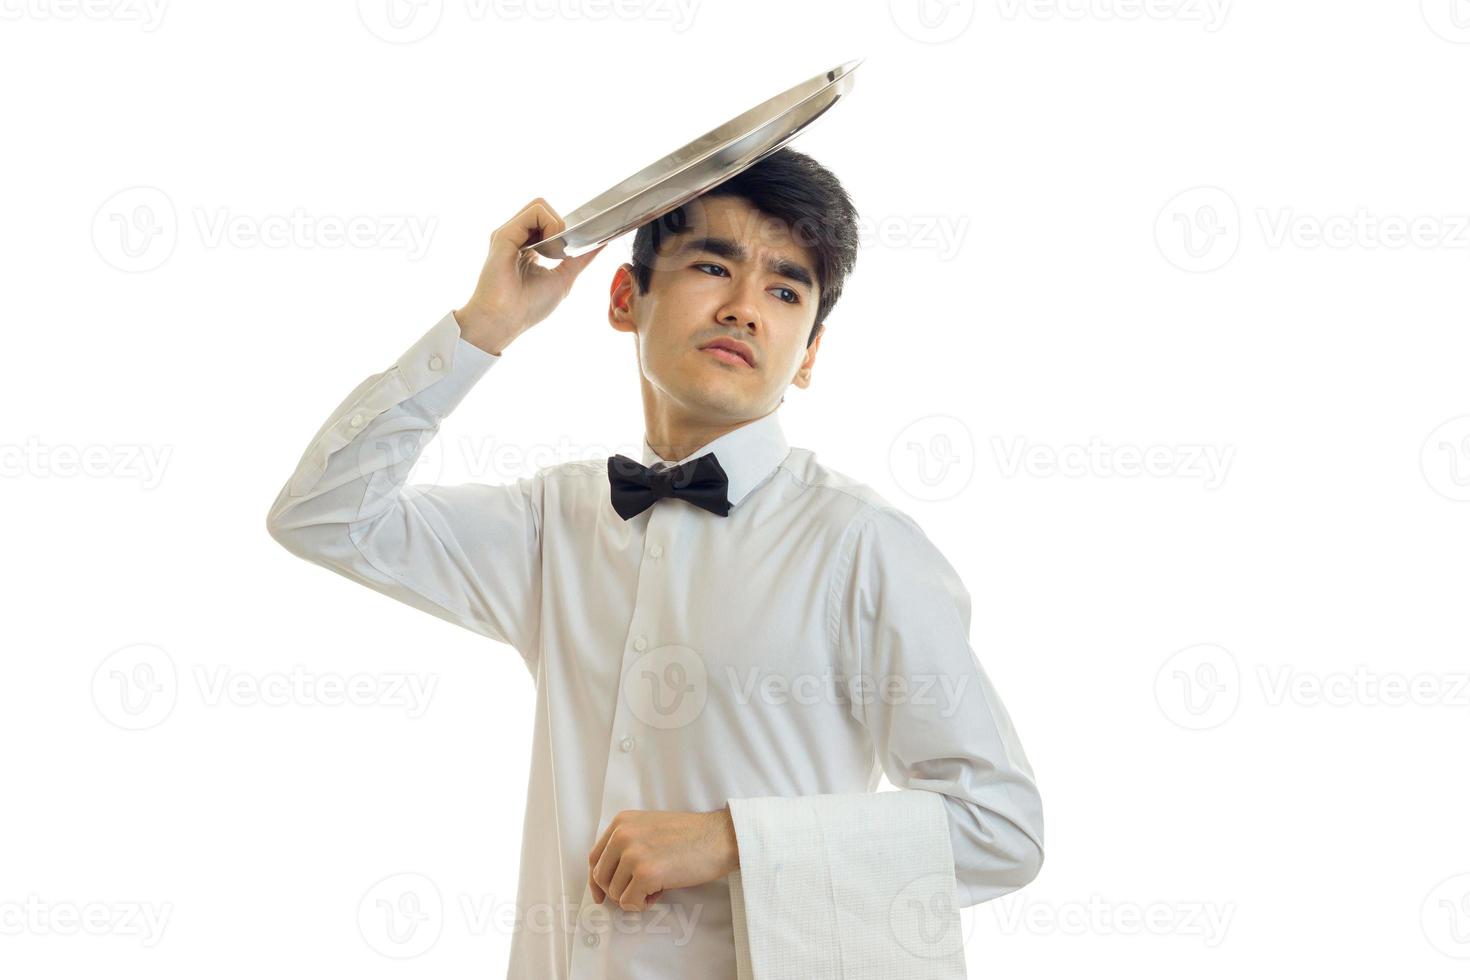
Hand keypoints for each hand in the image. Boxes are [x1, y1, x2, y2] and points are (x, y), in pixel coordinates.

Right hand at [453, 197, 607, 353]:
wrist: (504, 321)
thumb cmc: (528, 307)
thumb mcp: (563, 278)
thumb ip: (581, 259)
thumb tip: (602, 242)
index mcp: (527, 247)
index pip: (547, 221)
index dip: (563, 229)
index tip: (571, 248)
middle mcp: (516, 237)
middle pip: (544, 209)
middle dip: (561, 226)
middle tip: (560, 253)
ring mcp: (509, 234)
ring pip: (540, 205)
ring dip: (557, 225)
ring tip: (553, 252)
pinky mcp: (504, 234)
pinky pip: (535, 211)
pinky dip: (550, 225)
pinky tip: (549, 248)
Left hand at [588, 807, 738, 911]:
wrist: (719, 837)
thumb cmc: (690, 836)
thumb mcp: (649, 828)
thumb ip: (627, 845)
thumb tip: (608, 879)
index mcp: (622, 822)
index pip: (595, 857)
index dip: (596, 881)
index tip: (601, 895)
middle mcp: (623, 835)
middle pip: (601, 878)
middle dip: (619, 890)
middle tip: (642, 889)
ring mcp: (633, 854)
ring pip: (615, 893)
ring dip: (635, 896)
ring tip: (658, 885)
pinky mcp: (646, 874)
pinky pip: (630, 902)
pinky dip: (643, 904)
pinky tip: (660, 892)